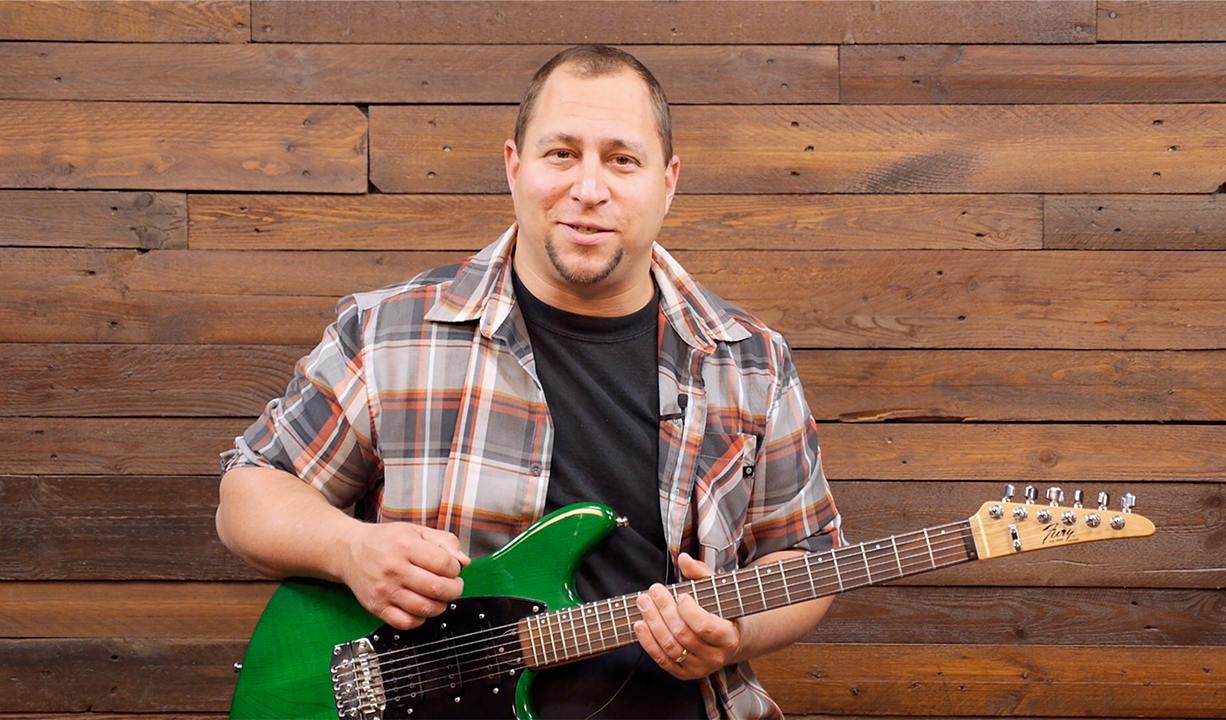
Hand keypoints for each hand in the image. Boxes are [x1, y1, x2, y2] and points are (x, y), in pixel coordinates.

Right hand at [339, 522, 470, 629]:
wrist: (350, 552)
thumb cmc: (387, 540)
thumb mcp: (416, 531)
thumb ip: (445, 542)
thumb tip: (464, 562)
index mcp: (405, 546)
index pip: (444, 564)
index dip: (455, 568)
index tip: (453, 568)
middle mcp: (394, 569)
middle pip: (437, 588)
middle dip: (454, 589)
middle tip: (453, 585)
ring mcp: (384, 591)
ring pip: (425, 608)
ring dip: (441, 605)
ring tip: (439, 596)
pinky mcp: (377, 607)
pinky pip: (406, 623)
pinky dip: (420, 619)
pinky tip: (422, 607)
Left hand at [633, 552, 743, 679]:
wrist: (730, 641)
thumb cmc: (723, 611)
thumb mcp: (719, 591)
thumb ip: (701, 574)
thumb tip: (683, 559)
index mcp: (729, 638)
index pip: (705, 626)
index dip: (689, 611)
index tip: (680, 595)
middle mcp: (716, 657)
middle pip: (683, 635)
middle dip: (664, 610)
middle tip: (653, 591)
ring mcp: (699, 668)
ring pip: (670, 648)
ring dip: (653, 624)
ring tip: (643, 603)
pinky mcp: (684, 674)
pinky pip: (662, 660)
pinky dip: (648, 642)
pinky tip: (640, 625)